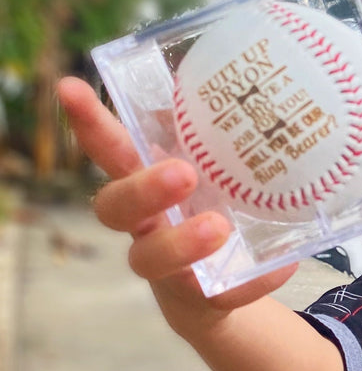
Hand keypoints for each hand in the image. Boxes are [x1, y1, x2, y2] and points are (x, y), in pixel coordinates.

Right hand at [57, 77, 296, 321]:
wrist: (219, 286)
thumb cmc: (208, 208)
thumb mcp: (211, 168)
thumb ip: (216, 135)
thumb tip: (248, 72)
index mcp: (143, 181)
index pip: (109, 149)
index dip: (88, 122)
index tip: (71, 87)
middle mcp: (143, 224)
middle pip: (116, 208)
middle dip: (144, 189)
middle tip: (182, 172)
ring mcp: (166, 267)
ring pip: (152, 259)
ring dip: (182, 242)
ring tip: (218, 226)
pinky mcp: (200, 298)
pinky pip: (222, 293)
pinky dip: (254, 279)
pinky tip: (282, 267)